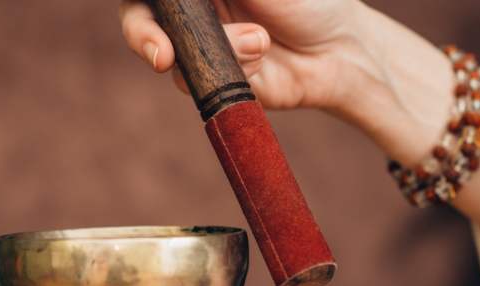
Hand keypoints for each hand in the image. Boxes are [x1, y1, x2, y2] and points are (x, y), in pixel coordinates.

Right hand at [120, 0, 358, 109]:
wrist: (342, 49)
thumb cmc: (305, 1)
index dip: (137, 5)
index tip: (144, 10)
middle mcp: (193, 14)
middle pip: (143, 23)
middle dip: (145, 37)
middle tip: (162, 55)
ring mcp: (202, 49)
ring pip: (173, 57)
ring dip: (215, 49)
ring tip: (259, 42)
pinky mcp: (216, 83)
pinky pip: (200, 83)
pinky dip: (230, 69)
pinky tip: (261, 56)